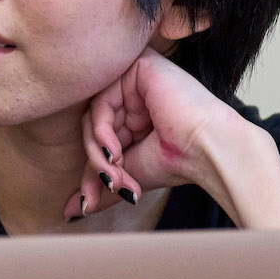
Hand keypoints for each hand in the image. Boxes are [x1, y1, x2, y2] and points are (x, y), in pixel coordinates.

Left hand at [71, 47, 248, 215]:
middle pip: (92, 126)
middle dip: (96, 164)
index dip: (91, 170)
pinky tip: (115, 152)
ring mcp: (135, 79)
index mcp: (133, 113)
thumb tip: (69, 210)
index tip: (90, 201)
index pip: (96, 136)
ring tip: (116, 174)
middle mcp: (132, 93)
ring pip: (94, 116)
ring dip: (98, 153)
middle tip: (111, 186)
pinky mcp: (138, 68)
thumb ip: (99, 181)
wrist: (210, 150)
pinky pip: (102, 101)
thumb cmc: (178, 161)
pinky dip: (102, 133)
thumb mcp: (129, 172)